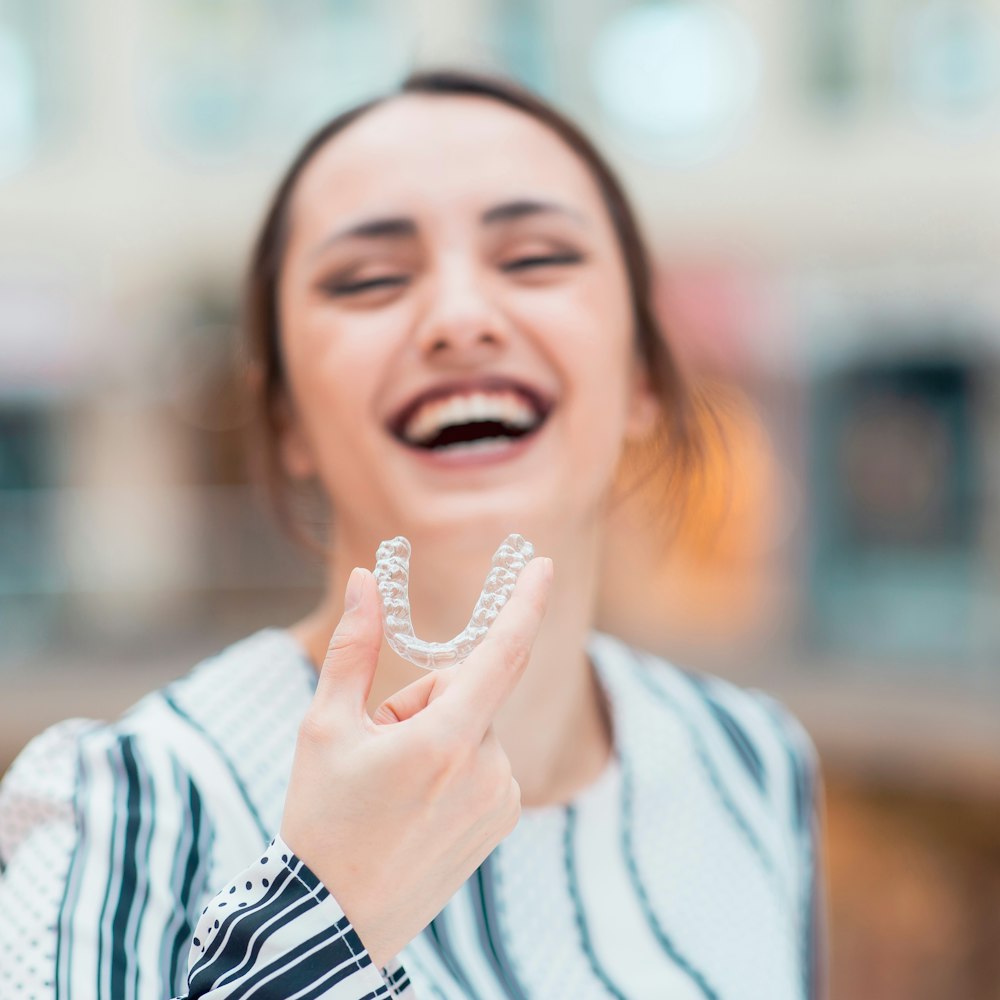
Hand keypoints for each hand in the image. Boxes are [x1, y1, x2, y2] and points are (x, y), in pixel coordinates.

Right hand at [279, 555, 552, 968]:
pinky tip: (418, 803)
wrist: (335, 920)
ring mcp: (501, 798)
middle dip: (425, 698)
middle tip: (379, 745)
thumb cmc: (322, 819)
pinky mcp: (503, 819)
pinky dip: (455, 763)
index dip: (524, 603)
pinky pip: (485, 760)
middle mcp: (488, 768)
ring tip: (396, 786)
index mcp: (445, 741)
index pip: (501, 654)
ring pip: (474, 725)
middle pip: (467, 689)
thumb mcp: (324, 727)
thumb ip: (354, 648)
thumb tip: (366, 579)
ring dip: (439, 734)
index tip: (543, 564)